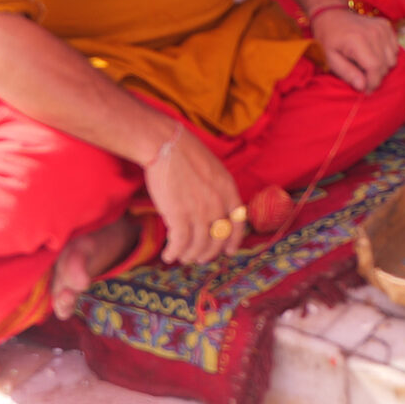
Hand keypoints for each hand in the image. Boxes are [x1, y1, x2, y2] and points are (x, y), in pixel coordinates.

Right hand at [145, 128, 245, 265]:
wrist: (166, 146)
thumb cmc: (185, 154)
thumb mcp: (213, 170)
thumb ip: (218, 190)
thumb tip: (215, 210)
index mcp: (228, 189)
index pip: (238, 222)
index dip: (234, 240)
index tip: (229, 251)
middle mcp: (218, 203)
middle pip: (218, 239)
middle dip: (208, 253)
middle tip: (199, 258)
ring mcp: (199, 210)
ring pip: (199, 245)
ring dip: (190, 255)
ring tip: (182, 257)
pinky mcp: (179, 215)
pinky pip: (180, 243)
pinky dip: (174, 253)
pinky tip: (168, 255)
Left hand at [312, 5, 401, 91]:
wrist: (331, 15)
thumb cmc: (328, 38)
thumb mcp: (330, 59)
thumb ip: (347, 73)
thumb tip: (362, 87)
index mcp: (358, 40)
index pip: (375, 68)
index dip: (373, 83)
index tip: (366, 91)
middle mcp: (374, 33)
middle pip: (385, 65)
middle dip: (376, 77)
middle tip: (364, 79)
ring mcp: (382, 28)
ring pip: (392, 59)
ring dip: (382, 68)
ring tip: (367, 66)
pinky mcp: (386, 26)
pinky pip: (394, 49)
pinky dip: (387, 57)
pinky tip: (374, 55)